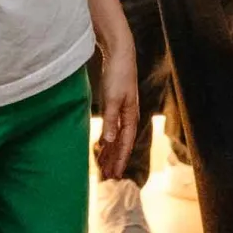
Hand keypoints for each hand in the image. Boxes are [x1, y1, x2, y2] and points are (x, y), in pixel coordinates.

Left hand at [93, 49, 140, 180]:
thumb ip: (111, 120)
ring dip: (110, 152)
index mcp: (130, 116)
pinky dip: (107, 139)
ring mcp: (122, 111)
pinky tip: (102, 145)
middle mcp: (128, 116)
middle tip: (108, 177)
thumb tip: (109, 141)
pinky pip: (112, 128)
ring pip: (116, 137)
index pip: (125, 144)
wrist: (120, 55)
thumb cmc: (118, 75)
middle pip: (121, 144)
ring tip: (104, 166)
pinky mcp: (115, 105)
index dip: (120, 160)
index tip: (115, 175)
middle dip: (115, 160)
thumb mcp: (112, 99)